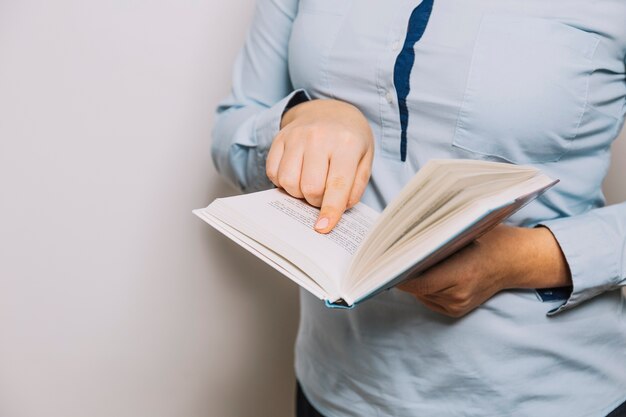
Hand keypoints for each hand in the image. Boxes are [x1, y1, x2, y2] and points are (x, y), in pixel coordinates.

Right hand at [266, 99, 373, 232]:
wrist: (330, 110)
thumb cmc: (350, 139)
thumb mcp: (365, 159)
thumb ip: (355, 186)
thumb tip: (338, 210)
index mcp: (346, 143)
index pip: (337, 185)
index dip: (330, 210)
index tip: (323, 227)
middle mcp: (319, 137)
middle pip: (310, 187)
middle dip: (315, 201)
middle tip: (323, 194)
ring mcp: (296, 136)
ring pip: (288, 182)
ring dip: (298, 193)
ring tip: (309, 184)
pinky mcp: (279, 138)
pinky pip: (273, 172)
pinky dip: (282, 182)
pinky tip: (296, 175)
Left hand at [397, 225, 571, 317]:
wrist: (515, 261)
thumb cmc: (490, 239)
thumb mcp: (464, 232)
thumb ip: (436, 239)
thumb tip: (402, 239)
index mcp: (461, 274)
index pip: (417, 282)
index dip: (399, 275)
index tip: (385, 264)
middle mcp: (459, 294)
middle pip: (417, 289)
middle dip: (405, 275)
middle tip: (393, 260)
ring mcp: (459, 305)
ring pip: (422, 294)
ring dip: (415, 281)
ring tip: (414, 262)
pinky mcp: (458, 311)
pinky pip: (430, 300)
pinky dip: (425, 288)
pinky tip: (431, 273)